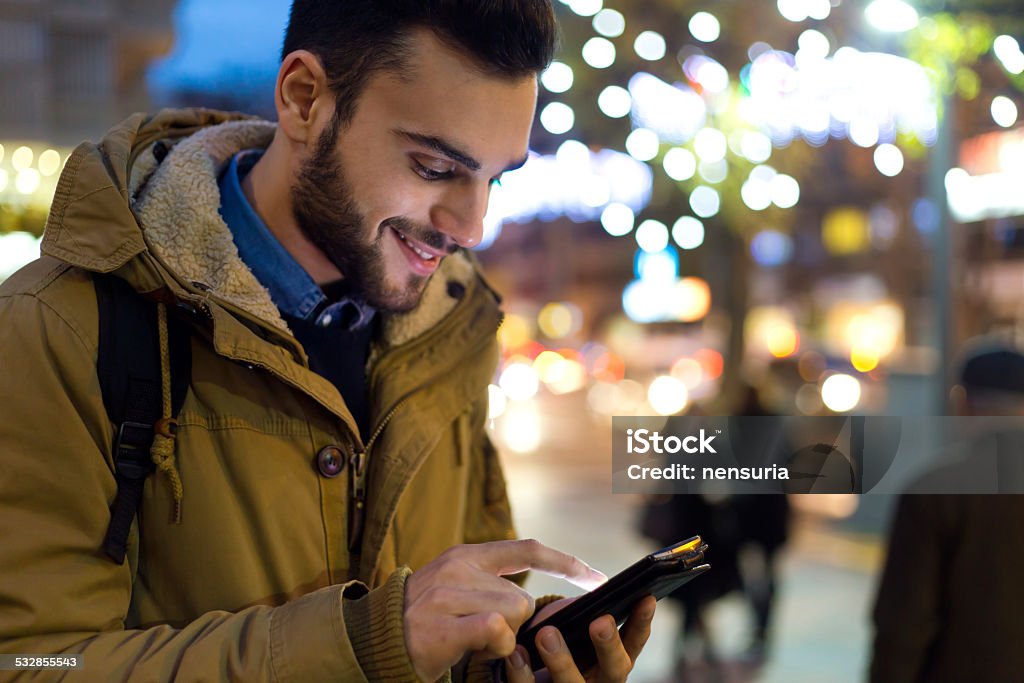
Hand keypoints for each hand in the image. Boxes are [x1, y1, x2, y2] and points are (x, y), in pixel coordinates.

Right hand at [403, 540, 606, 681]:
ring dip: (501, 639)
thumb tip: (541, 602)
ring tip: (470, 641)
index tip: (596, 577)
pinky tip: (472, 648)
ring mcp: (448, 595)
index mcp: (466, 555)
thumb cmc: (424, 621)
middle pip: (522, 599)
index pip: (527, 549)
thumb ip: (492, 585)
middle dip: (514, 626)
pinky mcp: (443, 624)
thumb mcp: (457, 588)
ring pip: (512, 616)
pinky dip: (494, 646)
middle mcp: (458, 568)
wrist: (376, 640)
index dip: (566, 562)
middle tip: (482, 634)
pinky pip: (495, 631)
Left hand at [503, 595, 656, 681]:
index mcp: (612, 661)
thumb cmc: (556, 639)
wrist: (525, 673)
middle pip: (614, 671)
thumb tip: (597, 581)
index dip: (641, 623)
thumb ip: (588, 612)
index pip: (634, 643)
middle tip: (599, 622)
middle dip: (608, 646)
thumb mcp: (576, 626)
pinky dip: (522, 673)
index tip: (646, 598)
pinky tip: (516, 652)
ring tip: (547, 634)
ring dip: (561, 661)